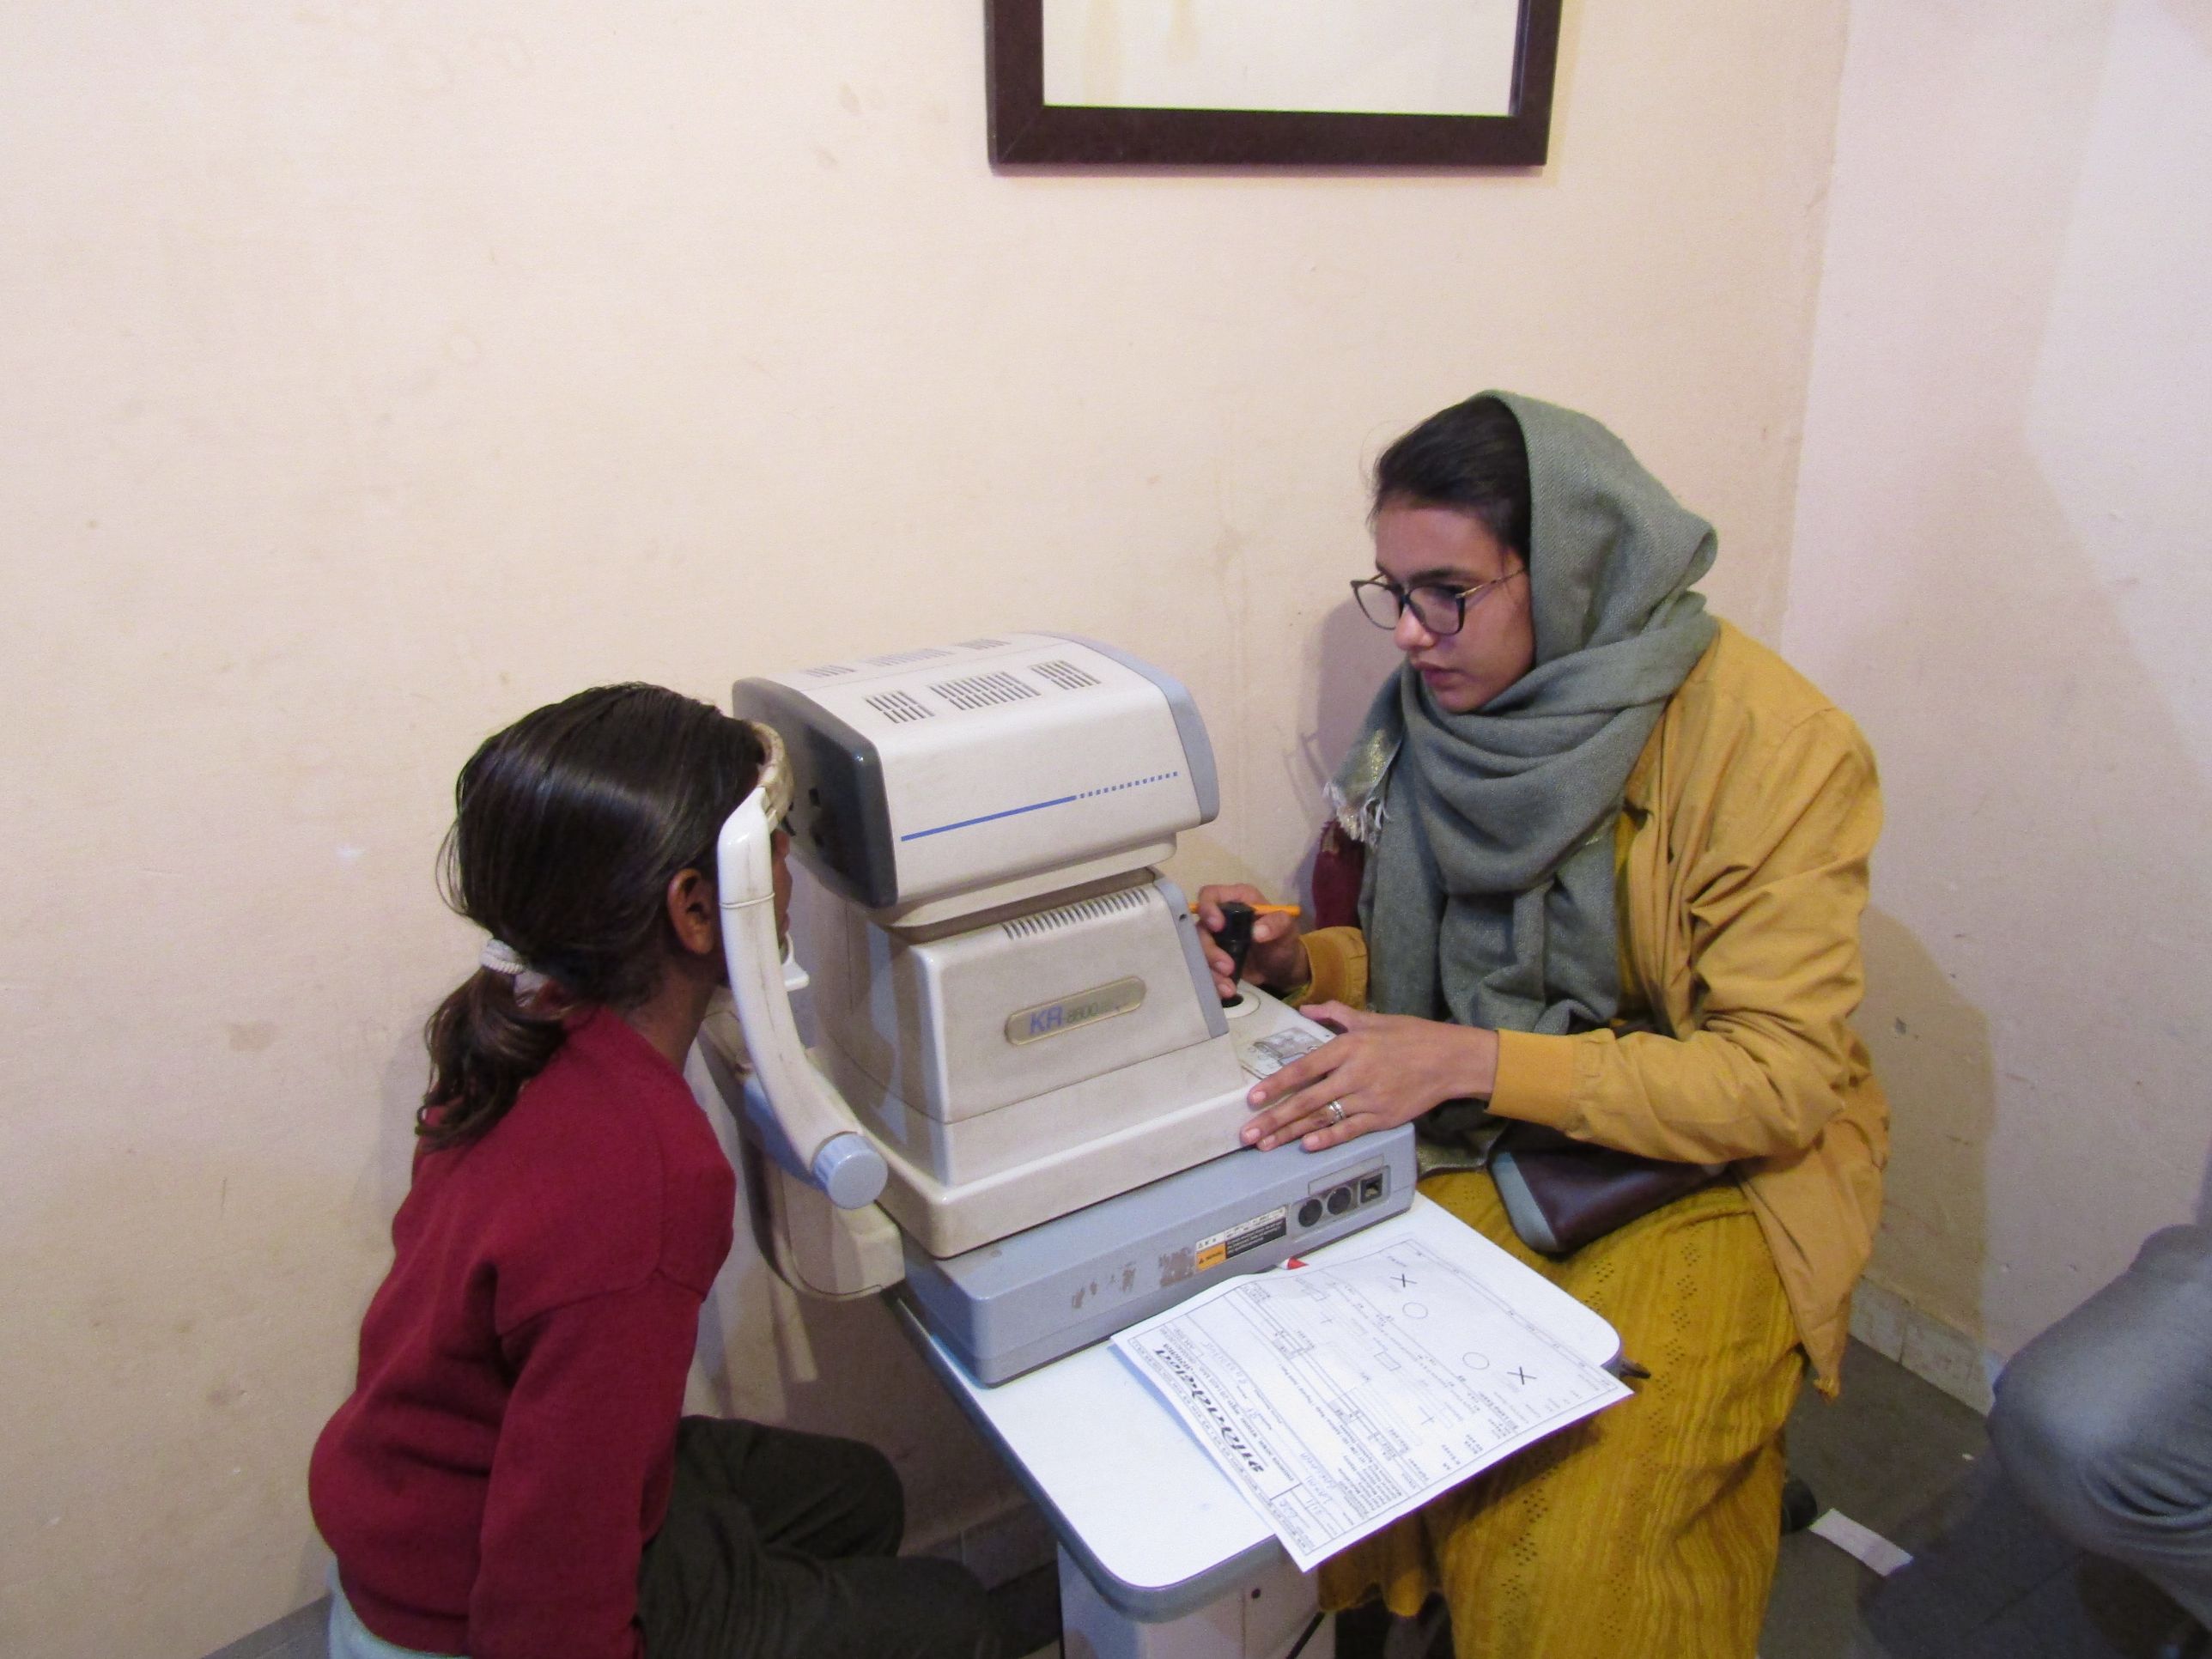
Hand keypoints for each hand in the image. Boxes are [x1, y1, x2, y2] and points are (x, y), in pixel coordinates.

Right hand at [1193, 883, 1307, 999]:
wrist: (1284, 969)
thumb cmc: (1285, 941)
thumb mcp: (1288, 929)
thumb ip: (1277, 924)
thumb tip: (1257, 932)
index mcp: (1237, 900)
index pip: (1210, 895)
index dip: (1208, 908)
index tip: (1218, 927)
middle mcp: (1221, 917)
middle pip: (1200, 928)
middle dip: (1210, 949)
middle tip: (1227, 967)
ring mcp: (1216, 940)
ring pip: (1199, 951)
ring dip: (1210, 970)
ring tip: (1228, 987)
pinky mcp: (1214, 960)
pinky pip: (1205, 968)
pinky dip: (1213, 981)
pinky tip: (1226, 991)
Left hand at [1240, 1004, 1499, 1151]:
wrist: (1451, 1059)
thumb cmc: (1412, 1036)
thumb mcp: (1373, 1018)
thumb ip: (1337, 1014)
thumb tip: (1307, 1008)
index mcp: (1349, 1047)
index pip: (1304, 1068)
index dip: (1276, 1084)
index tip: (1253, 1098)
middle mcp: (1355, 1073)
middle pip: (1307, 1100)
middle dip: (1274, 1118)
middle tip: (1248, 1134)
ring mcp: (1369, 1098)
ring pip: (1323, 1118)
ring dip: (1292, 1133)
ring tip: (1266, 1144)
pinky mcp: (1384, 1117)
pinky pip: (1350, 1130)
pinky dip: (1328, 1139)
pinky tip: (1307, 1146)